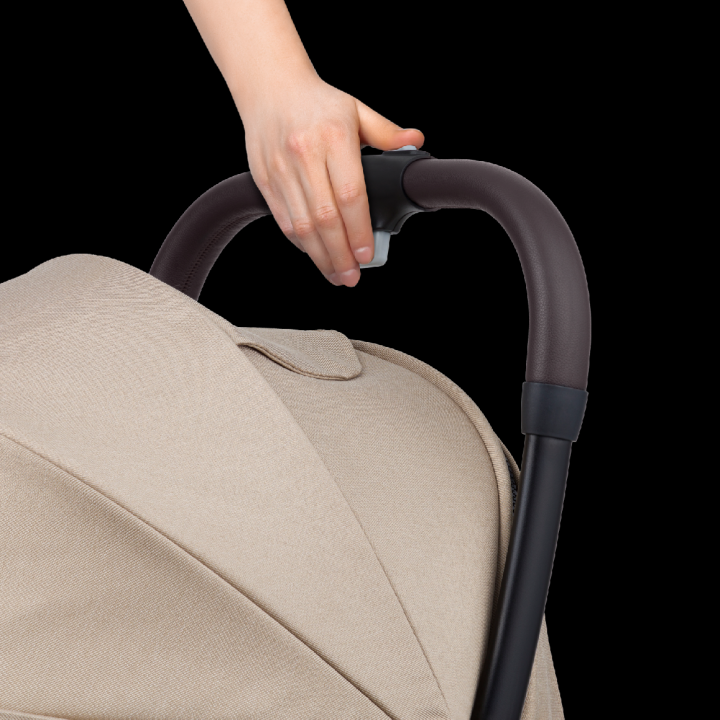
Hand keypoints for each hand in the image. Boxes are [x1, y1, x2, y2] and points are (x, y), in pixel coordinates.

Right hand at [236, 74, 423, 285]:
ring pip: (301, 225)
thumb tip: (414, 140)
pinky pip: (283, 220)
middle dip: (340, 254)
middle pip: (324, 218)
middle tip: (352, 277)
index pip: (350, 195)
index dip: (359, 230)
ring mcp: (281, 169)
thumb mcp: (355, 108)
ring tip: (335, 274)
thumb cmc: (316, 101)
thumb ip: (385, 131)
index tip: (367, 253)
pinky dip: (300, 243)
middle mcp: (304, 154)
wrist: (268, 85)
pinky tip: (315, 254)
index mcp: (333, 137)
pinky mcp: (264, 179)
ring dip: (320, 256)